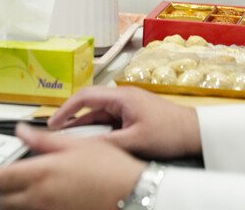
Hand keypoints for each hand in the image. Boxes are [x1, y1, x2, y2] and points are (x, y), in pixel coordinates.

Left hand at [0, 124, 144, 209]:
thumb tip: (21, 130)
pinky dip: (29, 209)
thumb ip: (43, 139)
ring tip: (20, 190)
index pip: (0, 178)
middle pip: (3, 201)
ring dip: (12, 203)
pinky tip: (39, 200)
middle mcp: (40, 198)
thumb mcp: (76, 144)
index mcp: (42, 173)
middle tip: (5, 179)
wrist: (131, 193)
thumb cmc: (108, 167)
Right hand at [47, 85, 201, 158]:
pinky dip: (98, 130)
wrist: (192, 131)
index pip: (85, 96)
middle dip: (71, 119)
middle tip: (55, 134)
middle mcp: (122, 97)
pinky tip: (92, 142)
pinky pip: (109, 121)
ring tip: (69, 140)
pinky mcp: (132, 115)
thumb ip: (108, 143)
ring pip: (99, 114)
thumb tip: (84, 148)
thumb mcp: (135, 140)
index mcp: (121, 97)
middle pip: (90, 105)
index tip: (52, 122)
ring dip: (85, 126)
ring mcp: (127, 106)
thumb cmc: (169, 131)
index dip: (66, 109)